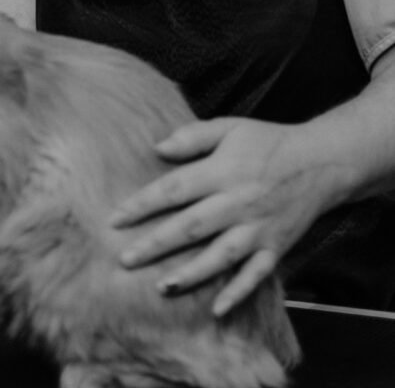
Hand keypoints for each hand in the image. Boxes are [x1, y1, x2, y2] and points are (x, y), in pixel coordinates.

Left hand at [109, 117, 332, 315]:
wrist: (321, 162)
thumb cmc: (267, 141)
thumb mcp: (230, 127)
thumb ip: (193, 136)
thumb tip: (157, 147)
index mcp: (222, 171)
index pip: (174, 189)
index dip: (143, 204)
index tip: (115, 218)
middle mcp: (238, 202)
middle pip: (191, 227)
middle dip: (156, 245)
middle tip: (125, 260)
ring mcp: (258, 228)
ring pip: (220, 256)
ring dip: (191, 273)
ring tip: (161, 286)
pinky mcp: (276, 247)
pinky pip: (256, 275)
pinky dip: (238, 292)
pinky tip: (216, 308)